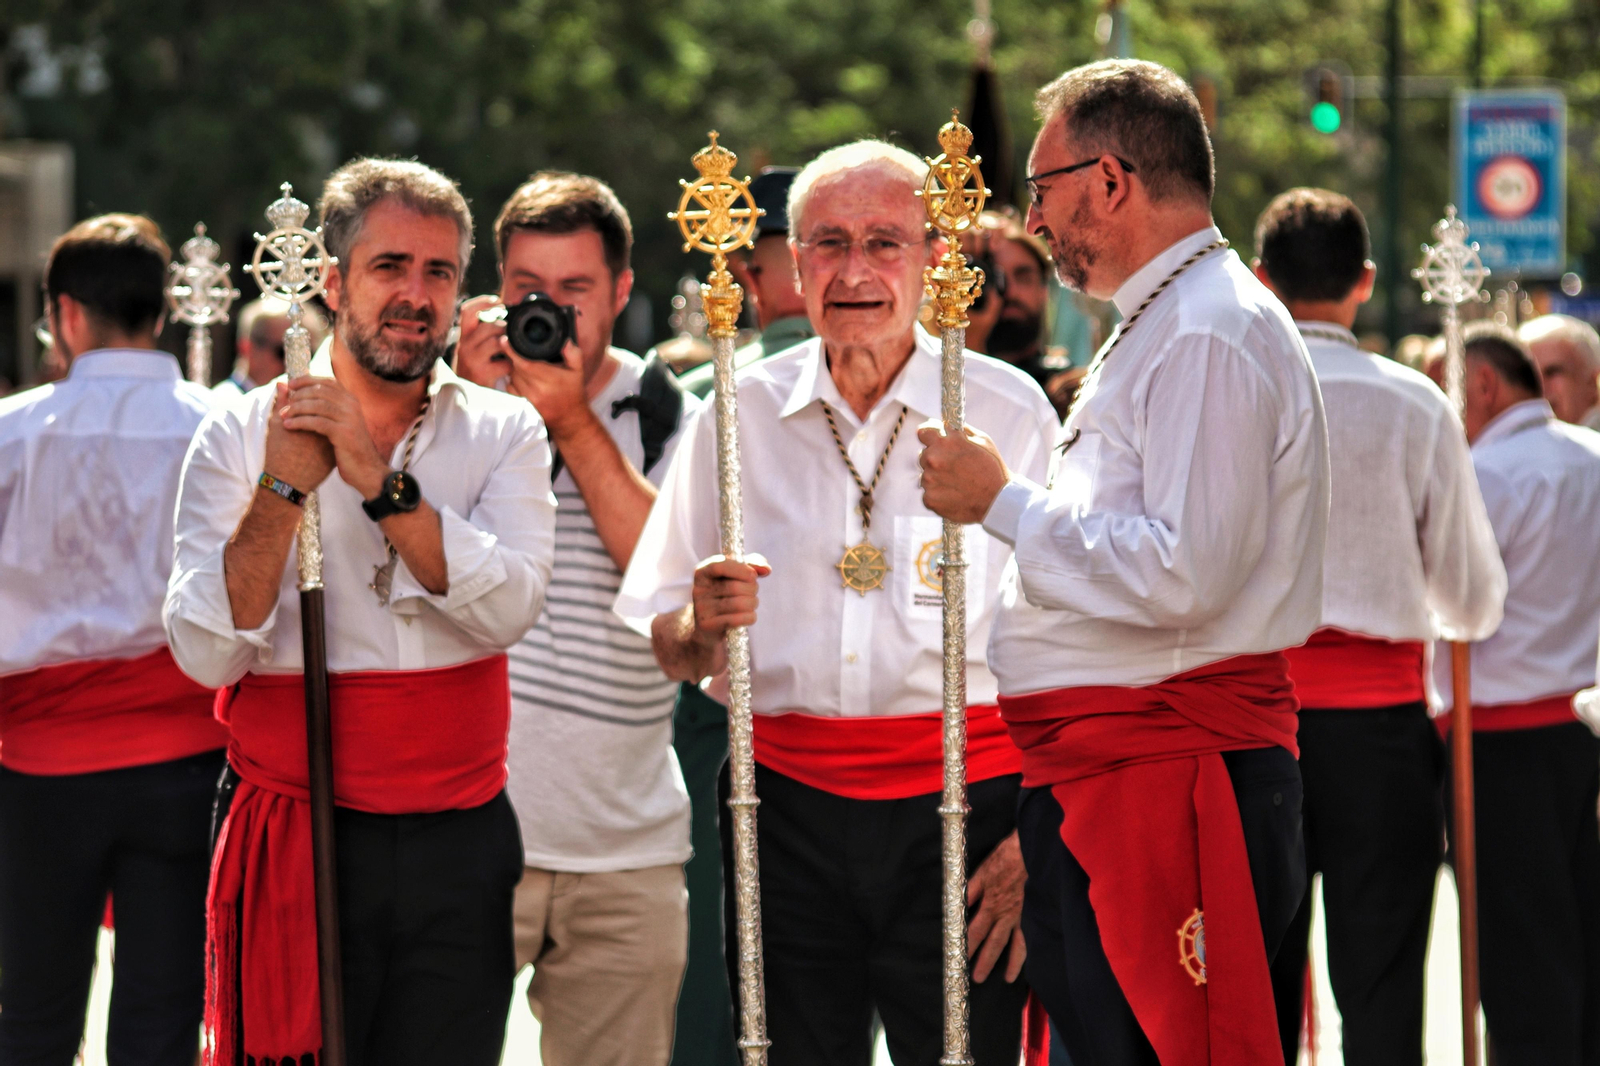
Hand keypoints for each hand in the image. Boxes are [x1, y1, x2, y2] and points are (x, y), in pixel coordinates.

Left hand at [277, 378, 387, 499]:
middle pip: (320, 391)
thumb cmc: (347, 447)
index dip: (307, 380)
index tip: (290, 384)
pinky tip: (289, 426)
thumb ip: (322, 407)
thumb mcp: (338, 423)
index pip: (327, 382)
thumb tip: (291, 389)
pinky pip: (317, 422)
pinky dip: (300, 422)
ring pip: (317, 405)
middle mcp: (352, 406)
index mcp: (351, 400)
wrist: (367, 470)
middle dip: (298, 396)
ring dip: (297, 409)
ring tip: (283, 416)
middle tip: (284, 405)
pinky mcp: (344, 433)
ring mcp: (350, 418)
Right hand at [452, 294, 511, 389]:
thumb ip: (486, 334)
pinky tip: (509, 369)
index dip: (483, 302)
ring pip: (496, 341)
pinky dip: (511, 365)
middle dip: (505, 328)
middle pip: (488, 325)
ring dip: (509, 345)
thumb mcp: (476, 350)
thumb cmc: (478, 372)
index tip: (498, 300)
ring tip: (511, 353)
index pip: (467, 311)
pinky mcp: (481, 373)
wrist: (468, 400)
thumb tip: (505, 315)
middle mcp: (464, 346)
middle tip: (512, 335)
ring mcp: (472, 359)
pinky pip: (504, 362)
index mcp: (464, 337)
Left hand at [505, 339, 593, 442]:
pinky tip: (523, 379)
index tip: (505, 341)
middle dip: (515, 358)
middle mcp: (538, 391)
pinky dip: (513, 381)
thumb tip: (565, 341)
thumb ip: (573, 354)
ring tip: (525, 368)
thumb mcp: (578, 371)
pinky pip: (510, 388)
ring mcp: (529, 400)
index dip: (512, 351)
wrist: (569, 419)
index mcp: (551, 379)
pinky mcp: (523, 406)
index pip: (525, 363)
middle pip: (516, 368)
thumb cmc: (573, 392)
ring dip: (514, 370)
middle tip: (521, 353)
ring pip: (511, 377)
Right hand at [690, 553, 771, 649]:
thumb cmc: (725, 595)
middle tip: (752, 592)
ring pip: (739, 604)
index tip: (753, 575)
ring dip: (753, 604)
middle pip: (735, 587)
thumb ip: (751, 565)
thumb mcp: (735, 575)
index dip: (741, 569)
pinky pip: (738, 619)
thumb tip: (766, 569)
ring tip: (751, 604)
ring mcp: (701, 609)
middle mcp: (698, 589)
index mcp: (702, 572)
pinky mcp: (708, 626)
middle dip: (752, 589)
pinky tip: (748, 616)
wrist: (708, 626)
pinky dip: (750, 617)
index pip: (720, 566)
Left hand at [917, 421, 1009, 523]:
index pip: (923, 432)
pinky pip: (928, 493)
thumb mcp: (981, 440)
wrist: (998, 499)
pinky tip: (954, 495)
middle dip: (936, 459)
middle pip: (924, 455)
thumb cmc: (992, 467)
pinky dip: (938, 495)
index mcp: (944, 442)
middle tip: (954, 468)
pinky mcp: (929, 499)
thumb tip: (946, 426)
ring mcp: (929, 480)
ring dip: (936, 478)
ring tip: (957, 484)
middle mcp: (933, 459)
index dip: (930, 437)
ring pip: (926, 476)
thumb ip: (960, 431)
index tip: (934, 442)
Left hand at [966, 831, 1026, 982]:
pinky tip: (1032, 959)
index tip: (960, 958)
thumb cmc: (1006, 858)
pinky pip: (1034, 936)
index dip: (967, 946)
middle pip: (995, 944)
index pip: (976, 931)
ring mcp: (1024, 916)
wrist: (1032, 852)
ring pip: (1018, 945)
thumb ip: (970, 892)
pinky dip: (1032, 950)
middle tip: (979, 979)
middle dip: (986, 962)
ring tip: (1009, 978)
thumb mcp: (981, 872)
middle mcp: (1007, 915)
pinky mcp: (1036, 913)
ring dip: (1013, 963)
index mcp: (991, 904)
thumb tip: (956, 906)